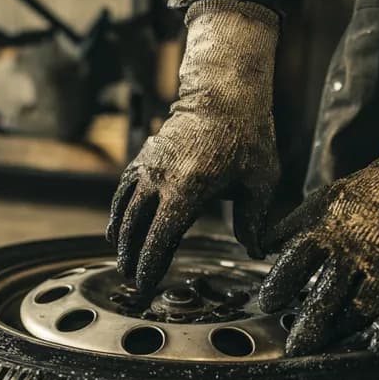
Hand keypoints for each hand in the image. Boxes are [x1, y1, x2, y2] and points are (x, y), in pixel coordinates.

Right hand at [108, 0, 280, 290]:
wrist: (223, 92)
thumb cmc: (247, 136)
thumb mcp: (261, 180)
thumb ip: (254, 220)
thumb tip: (254, 252)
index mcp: (188, 188)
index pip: (159, 237)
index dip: (149, 266)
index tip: (144, 287)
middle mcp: (160, 178)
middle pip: (134, 230)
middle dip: (130, 259)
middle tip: (130, 281)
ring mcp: (146, 167)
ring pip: (121, 212)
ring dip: (119, 241)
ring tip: (122, 262)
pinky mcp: (141, 159)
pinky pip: (122, 194)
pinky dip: (117, 215)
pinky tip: (118, 231)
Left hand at [259, 104, 378, 356]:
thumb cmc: (366, 196)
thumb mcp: (321, 202)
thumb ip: (288, 228)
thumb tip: (258, 247)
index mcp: (330, 232)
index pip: (297, 261)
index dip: (279, 284)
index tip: (267, 303)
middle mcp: (359, 252)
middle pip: (328, 295)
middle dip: (309, 324)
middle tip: (295, 348)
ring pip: (364, 309)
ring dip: (344, 330)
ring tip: (328, 347)